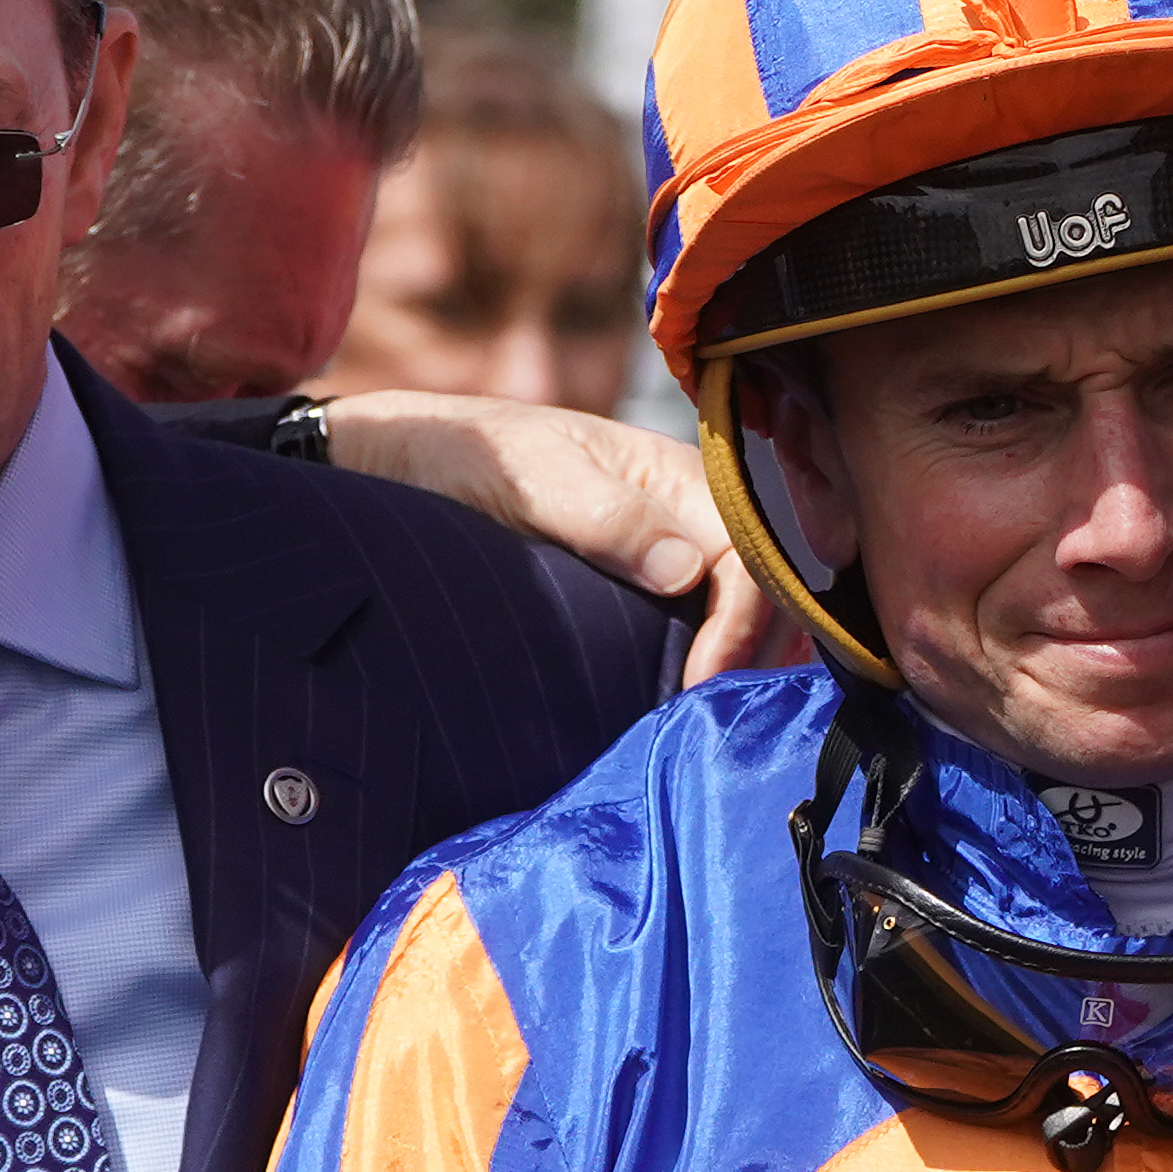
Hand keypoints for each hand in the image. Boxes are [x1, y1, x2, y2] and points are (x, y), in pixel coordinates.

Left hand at [309, 394, 808, 684]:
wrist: (405, 459)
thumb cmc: (465, 458)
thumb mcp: (531, 481)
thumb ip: (608, 518)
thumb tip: (686, 573)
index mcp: (675, 475)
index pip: (753, 553)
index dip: (742, 622)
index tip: (701, 683)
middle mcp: (688, 511)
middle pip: (767, 585)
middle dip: (756, 649)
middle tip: (709, 713)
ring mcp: (671, 547)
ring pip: (747, 607)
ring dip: (743, 657)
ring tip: (704, 713)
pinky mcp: (645, 582)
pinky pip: (705, 619)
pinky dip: (714, 656)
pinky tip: (691, 695)